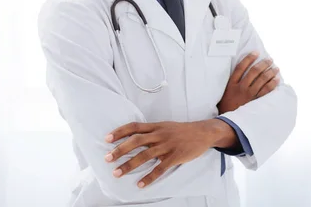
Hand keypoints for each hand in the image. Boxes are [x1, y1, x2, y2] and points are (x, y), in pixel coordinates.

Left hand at [104, 121, 218, 187]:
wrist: (203, 132)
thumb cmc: (182, 130)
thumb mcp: (166, 126)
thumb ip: (152, 131)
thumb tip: (134, 138)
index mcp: (156, 126)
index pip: (134, 127)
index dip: (120, 132)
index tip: (107, 138)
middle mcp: (160, 135)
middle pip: (136, 141)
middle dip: (120, 150)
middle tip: (107, 158)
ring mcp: (167, 146)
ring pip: (145, 155)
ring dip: (129, 165)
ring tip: (117, 173)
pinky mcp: (175, 156)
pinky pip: (160, 168)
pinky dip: (149, 177)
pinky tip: (140, 184)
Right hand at [217, 52, 279, 113]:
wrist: (227, 123)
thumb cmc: (225, 107)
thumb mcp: (224, 93)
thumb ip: (231, 83)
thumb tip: (240, 72)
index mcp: (232, 84)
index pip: (241, 67)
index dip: (249, 58)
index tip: (256, 52)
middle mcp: (241, 87)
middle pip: (254, 71)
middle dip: (263, 64)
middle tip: (270, 60)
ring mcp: (249, 95)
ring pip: (262, 80)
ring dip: (270, 72)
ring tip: (276, 68)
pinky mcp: (255, 102)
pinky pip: (266, 91)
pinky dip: (272, 84)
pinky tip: (277, 79)